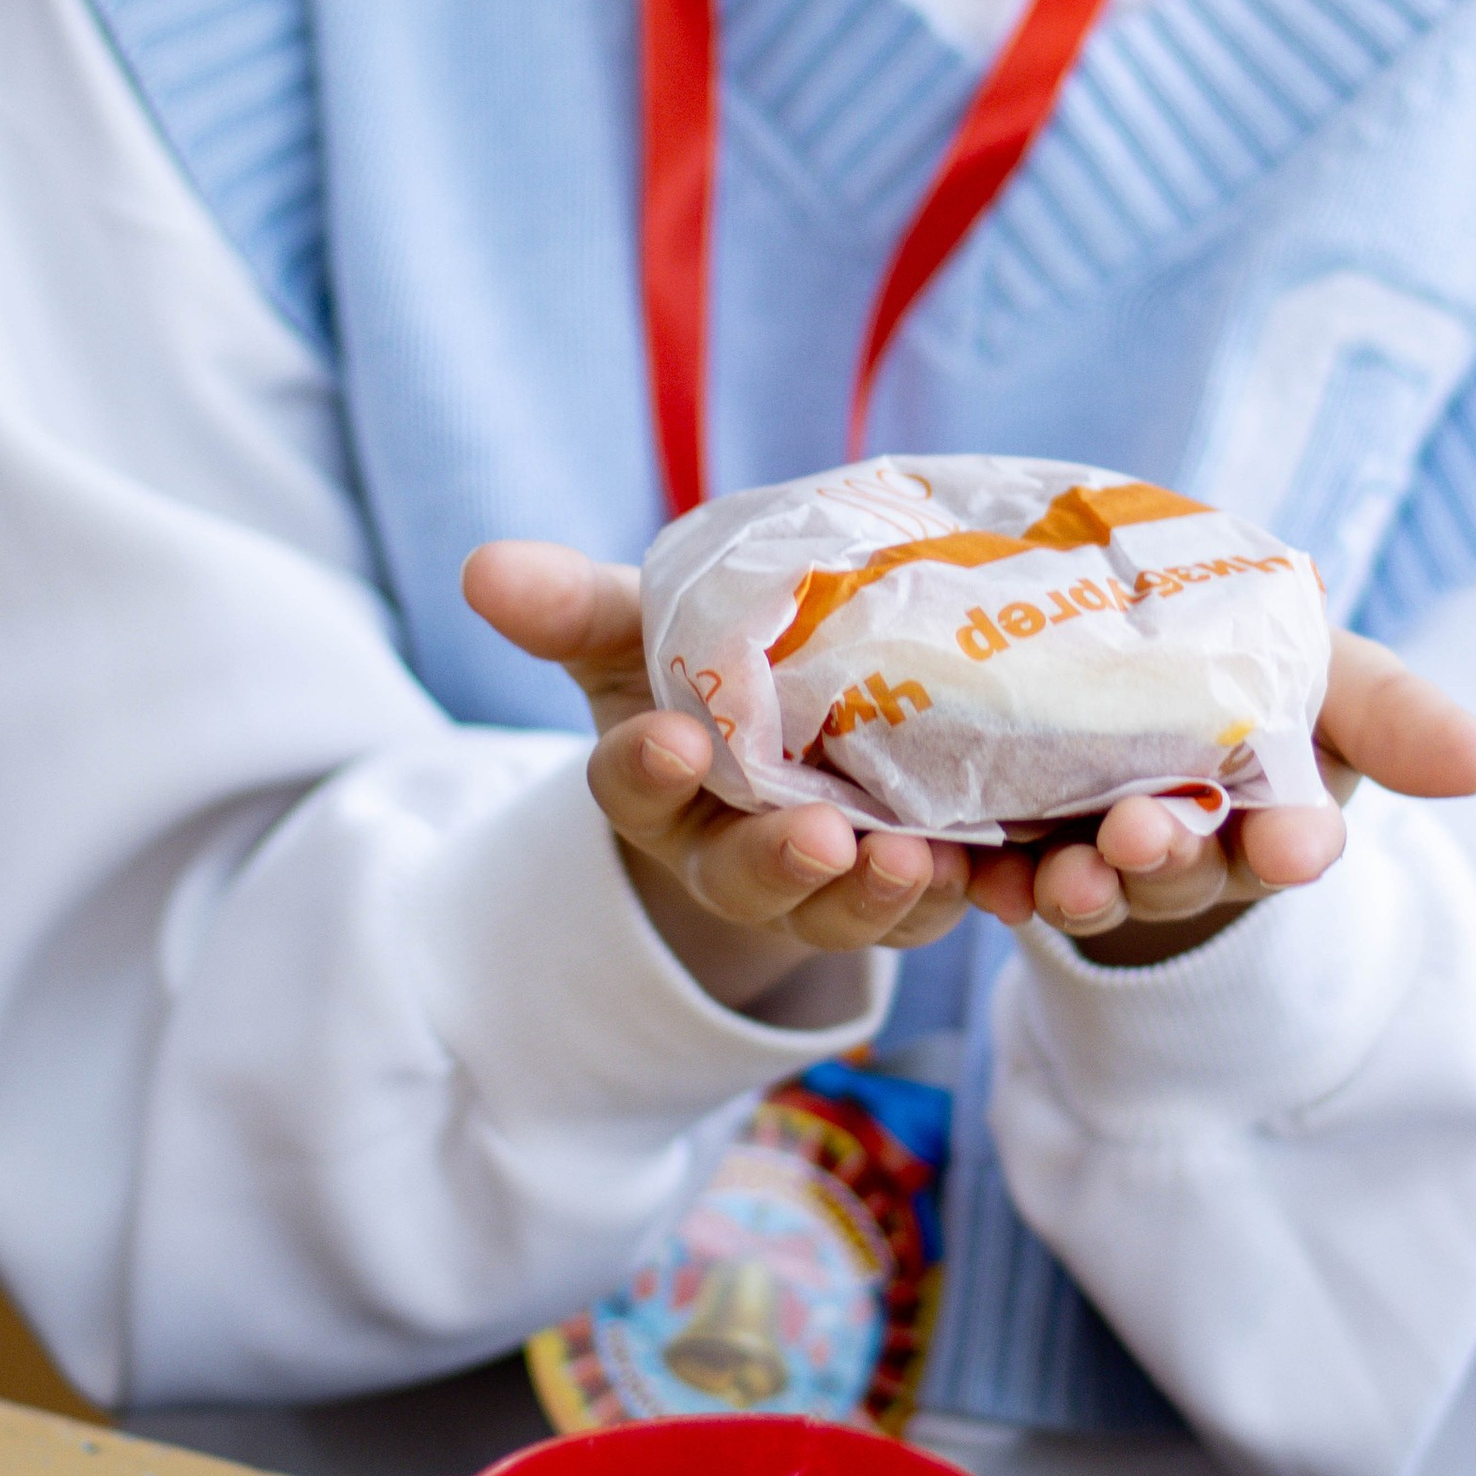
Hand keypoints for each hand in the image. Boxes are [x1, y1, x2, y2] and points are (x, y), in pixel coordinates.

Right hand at [462, 539, 978, 1006]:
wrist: (789, 719)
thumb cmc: (701, 668)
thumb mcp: (635, 627)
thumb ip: (572, 601)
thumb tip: (481, 565)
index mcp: (656, 783)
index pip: (633, 785)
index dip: (646, 769)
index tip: (671, 740)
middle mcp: (728, 851)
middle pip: (744, 876)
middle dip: (780, 863)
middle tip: (821, 839)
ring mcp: (819, 879)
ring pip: (842, 909)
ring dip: (880, 894)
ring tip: (919, 859)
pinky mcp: (903, 886)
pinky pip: (932, 908)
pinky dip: (964, 894)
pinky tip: (994, 869)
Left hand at [1000, 631, 1475, 964]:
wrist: (1133, 647)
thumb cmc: (1256, 666)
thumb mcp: (1332, 676)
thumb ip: (1394, 713)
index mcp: (1275, 815)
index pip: (1293, 843)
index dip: (1293, 845)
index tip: (1294, 843)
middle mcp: (1192, 850)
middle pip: (1184, 870)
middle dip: (1166, 860)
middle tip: (1141, 834)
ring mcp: (1102, 857)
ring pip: (1093, 885)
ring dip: (1077, 887)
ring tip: (1059, 875)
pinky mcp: (1020, 848)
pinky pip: (999, 877)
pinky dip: (984, 880)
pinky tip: (967, 870)